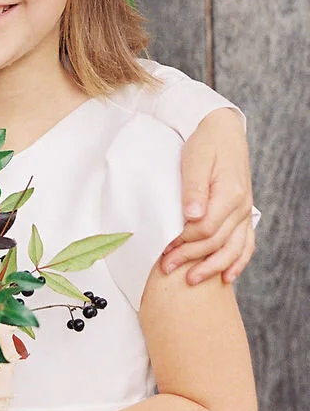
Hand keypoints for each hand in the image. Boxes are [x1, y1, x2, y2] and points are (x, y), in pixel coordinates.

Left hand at [161, 107, 254, 284]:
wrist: (222, 130)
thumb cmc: (205, 143)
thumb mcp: (195, 159)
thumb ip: (193, 188)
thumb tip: (192, 216)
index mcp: (229, 193)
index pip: (206, 229)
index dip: (184, 242)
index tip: (164, 248)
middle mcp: (241, 206)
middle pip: (217, 242)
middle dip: (191, 258)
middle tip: (166, 268)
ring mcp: (245, 212)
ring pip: (234, 249)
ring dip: (212, 267)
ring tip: (192, 279)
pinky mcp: (243, 214)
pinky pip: (246, 244)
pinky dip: (238, 262)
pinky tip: (226, 276)